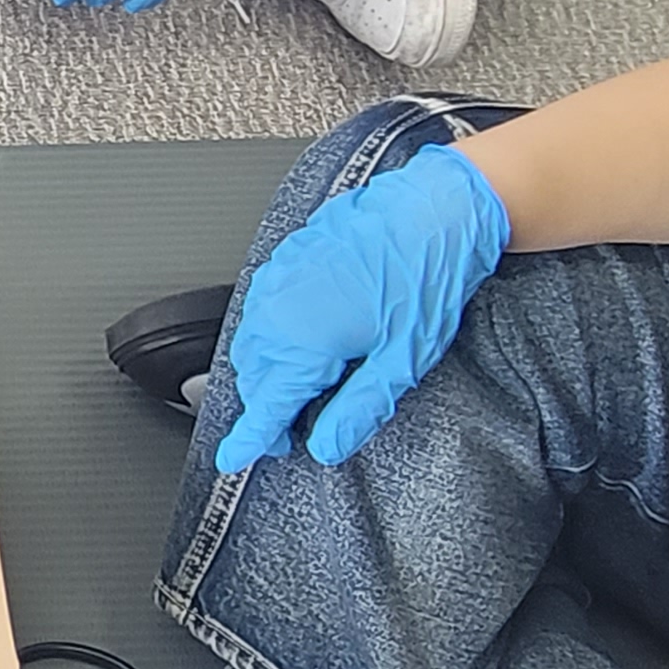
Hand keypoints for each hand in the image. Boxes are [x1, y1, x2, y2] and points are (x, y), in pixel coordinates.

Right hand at [214, 144, 508, 471]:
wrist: (435, 209)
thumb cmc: (428, 278)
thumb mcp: (402, 361)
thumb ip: (358, 409)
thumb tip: (328, 446)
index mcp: (305, 341)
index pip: (264, 405)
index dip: (250, 439)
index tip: (234, 458)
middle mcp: (280, 308)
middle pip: (252, 375)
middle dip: (266, 404)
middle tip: (291, 428)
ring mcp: (279, 276)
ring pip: (251, 340)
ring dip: (267, 368)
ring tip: (302, 383)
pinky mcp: (287, 255)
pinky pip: (261, 306)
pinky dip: (271, 332)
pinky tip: (302, 337)